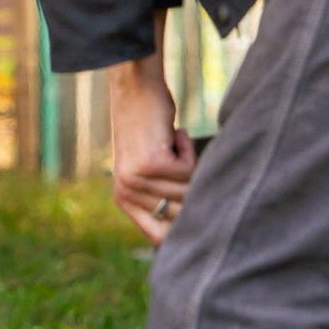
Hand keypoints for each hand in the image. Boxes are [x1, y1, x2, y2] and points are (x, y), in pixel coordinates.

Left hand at [107, 55, 196, 243]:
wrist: (136, 91)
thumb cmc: (148, 130)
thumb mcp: (148, 171)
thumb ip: (161, 198)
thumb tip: (198, 229)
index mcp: (124, 201)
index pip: (160, 237)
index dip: (184, 233)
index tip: (204, 223)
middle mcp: (126, 193)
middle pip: (180, 214)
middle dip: (193, 188)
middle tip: (186, 162)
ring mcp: (136, 179)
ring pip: (188, 190)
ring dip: (191, 165)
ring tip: (175, 144)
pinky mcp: (151, 163)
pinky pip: (189, 170)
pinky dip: (190, 150)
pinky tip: (176, 134)